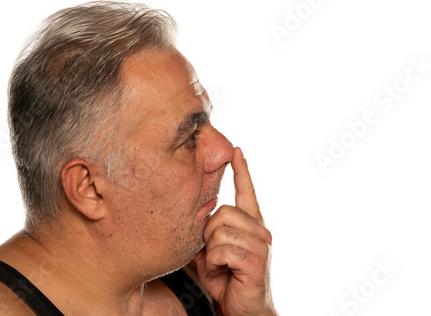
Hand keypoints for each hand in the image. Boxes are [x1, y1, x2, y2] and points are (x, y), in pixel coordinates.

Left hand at [194, 147, 275, 314]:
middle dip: (209, 234)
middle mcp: (259, 229)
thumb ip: (206, 232)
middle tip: (215, 255)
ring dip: (212, 252)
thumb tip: (189, 213)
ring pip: (220, 230)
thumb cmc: (226, 280)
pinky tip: (225, 272)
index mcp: (250, 223)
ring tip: (221, 265)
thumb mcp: (211, 252)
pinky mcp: (257, 258)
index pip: (246, 191)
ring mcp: (261, 242)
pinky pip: (224, 248)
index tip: (236, 151)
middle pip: (222, 211)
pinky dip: (216, 263)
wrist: (241, 309)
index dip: (241, 170)